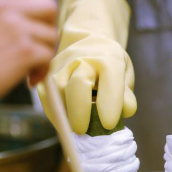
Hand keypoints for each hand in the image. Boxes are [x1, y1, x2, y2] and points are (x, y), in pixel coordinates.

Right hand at [0, 0, 56, 110]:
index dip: (39, 8)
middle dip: (49, 27)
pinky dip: (42, 71)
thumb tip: (31, 19)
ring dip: (44, 54)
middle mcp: (6, 9)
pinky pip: (49, 57)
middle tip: (38, 45)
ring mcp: (17, 29)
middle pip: (49, 6)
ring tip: (27, 67)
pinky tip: (28, 79)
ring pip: (51, 36)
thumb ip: (3, 14)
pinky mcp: (26, 51)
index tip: (34, 26)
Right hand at [37, 0, 134, 133]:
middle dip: (80, 112)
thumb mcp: (125, 75)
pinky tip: (66, 122)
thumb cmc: (109, 64)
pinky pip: (48, 99)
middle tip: (83, 130)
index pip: (109, 81)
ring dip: (66, 116)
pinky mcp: (46, 74)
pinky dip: (57, 115)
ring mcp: (61, 65)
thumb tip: (124, 112)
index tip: (109, 124)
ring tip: (77, 128)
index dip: (110, 105)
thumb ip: (126, 95)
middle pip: (78, 85)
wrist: (88, 41)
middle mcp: (82, 58)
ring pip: (59, 93)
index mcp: (108, 58)